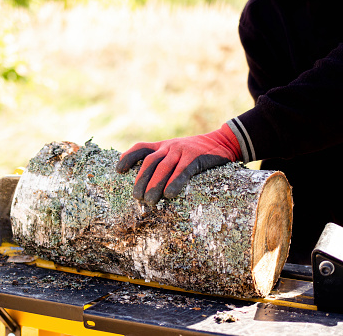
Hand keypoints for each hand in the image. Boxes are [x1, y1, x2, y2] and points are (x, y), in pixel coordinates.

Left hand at [116, 123, 241, 204]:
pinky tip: (169, 195)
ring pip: (163, 168)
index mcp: (163, 146)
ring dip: (154, 185)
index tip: (119, 171)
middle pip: (150, 162)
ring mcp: (182, 151)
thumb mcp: (176, 152)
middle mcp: (169, 147)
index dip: (128, 158)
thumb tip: (146, 185)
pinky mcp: (196, 158)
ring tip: (149, 201)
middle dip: (141, 180)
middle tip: (137, 198)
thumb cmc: (196, 153)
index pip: (141, 148)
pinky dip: (175, 182)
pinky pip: (182, 171)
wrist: (223, 141)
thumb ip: (163, 162)